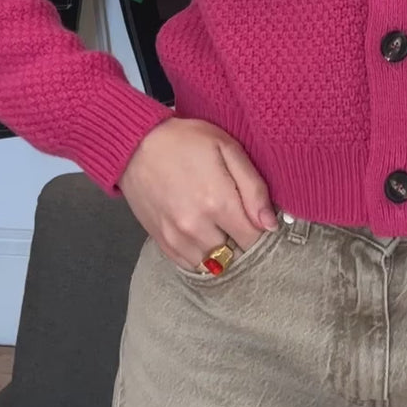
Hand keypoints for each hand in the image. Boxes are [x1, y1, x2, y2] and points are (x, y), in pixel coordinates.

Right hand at [119, 119, 277, 272]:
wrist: (136, 144)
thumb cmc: (185, 141)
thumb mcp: (227, 148)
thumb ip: (253, 187)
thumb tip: (270, 225)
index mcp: (218, 203)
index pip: (254, 240)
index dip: (261, 231)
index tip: (259, 220)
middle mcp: (197, 227)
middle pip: (234, 255)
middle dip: (241, 241)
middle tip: (238, 220)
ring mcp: (176, 238)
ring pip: (212, 264)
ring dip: (220, 250)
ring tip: (218, 225)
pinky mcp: (161, 242)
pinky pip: (189, 265)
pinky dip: (200, 254)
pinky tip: (201, 233)